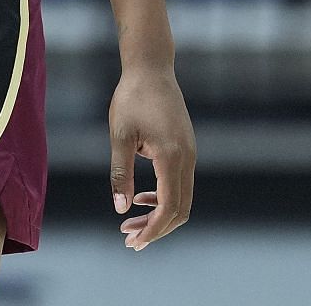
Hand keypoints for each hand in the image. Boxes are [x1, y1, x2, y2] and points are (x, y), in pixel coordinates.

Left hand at [108, 64, 195, 249]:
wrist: (151, 68)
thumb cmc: (132, 98)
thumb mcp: (120, 136)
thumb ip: (120, 174)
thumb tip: (121, 209)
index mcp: (172, 157)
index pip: (169, 207)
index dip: (152, 229)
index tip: (132, 241)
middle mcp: (188, 158)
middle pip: (180, 209)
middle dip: (155, 228)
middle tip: (128, 239)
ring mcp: (190, 153)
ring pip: (182, 198)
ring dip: (159, 215)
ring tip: (129, 224)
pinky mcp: (186, 149)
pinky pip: (180, 183)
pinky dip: (163, 198)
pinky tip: (141, 198)